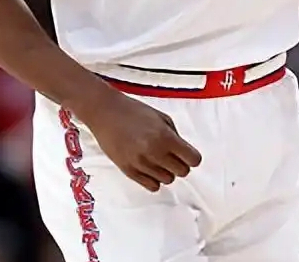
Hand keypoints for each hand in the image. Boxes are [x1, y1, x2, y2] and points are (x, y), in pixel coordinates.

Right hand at [71, 88, 202, 191]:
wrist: (106, 113)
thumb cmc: (134, 112)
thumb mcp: (162, 118)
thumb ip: (176, 136)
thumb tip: (185, 152)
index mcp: (165, 137)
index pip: (192, 159)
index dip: (193, 157)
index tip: (190, 154)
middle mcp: (154, 152)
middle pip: (182, 172)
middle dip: (182, 164)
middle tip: (175, 156)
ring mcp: (140, 164)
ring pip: (168, 180)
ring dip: (168, 172)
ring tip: (160, 160)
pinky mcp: (128, 171)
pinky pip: (151, 186)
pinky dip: (155, 179)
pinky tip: (151, 168)